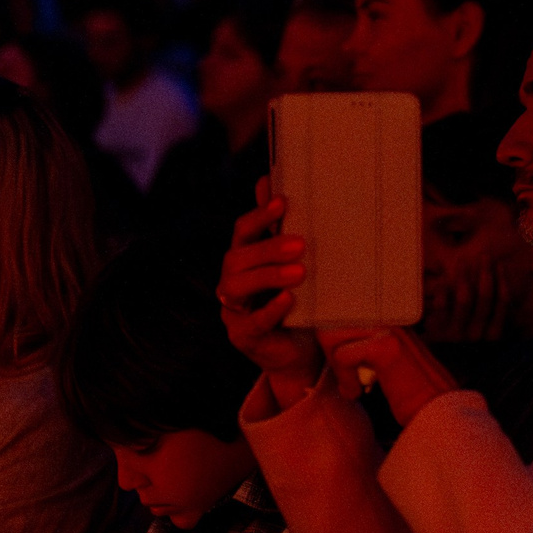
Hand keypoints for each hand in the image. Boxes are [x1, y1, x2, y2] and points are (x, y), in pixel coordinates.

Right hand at [219, 182, 322, 403]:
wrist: (299, 350)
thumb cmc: (296, 300)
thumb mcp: (291, 263)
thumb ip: (279, 228)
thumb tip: (269, 182)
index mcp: (243, 259)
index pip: (243, 232)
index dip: (260, 217)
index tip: (283, 202)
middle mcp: (232, 281)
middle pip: (238, 258)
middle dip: (267, 249)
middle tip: (300, 245)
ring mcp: (234, 310)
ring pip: (237, 287)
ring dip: (268, 276)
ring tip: (299, 273)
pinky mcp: (244, 337)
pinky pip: (252, 322)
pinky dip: (269, 310)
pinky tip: (288, 300)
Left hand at [319, 326, 461, 426]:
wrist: (438, 409)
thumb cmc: (410, 388)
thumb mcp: (382, 356)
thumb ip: (359, 340)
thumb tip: (323, 331)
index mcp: (387, 312)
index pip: (339, 308)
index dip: (331, 335)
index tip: (340, 360)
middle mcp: (389, 314)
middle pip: (330, 319)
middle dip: (330, 352)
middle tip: (346, 376)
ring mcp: (389, 328)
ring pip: (331, 334)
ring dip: (336, 365)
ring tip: (352, 385)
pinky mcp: (386, 347)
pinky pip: (342, 355)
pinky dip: (346, 378)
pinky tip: (358, 392)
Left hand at [428, 254, 513, 346]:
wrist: (445, 371)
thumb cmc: (470, 350)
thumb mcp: (490, 337)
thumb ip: (503, 318)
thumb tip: (512, 290)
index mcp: (494, 334)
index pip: (503, 302)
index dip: (502, 280)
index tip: (499, 264)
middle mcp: (478, 334)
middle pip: (485, 296)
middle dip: (485, 272)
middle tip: (484, 256)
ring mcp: (458, 334)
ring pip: (465, 298)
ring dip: (465, 276)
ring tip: (463, 261)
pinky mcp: (439, 333)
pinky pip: (442, 306)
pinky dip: (443, 291)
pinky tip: (443, 280)